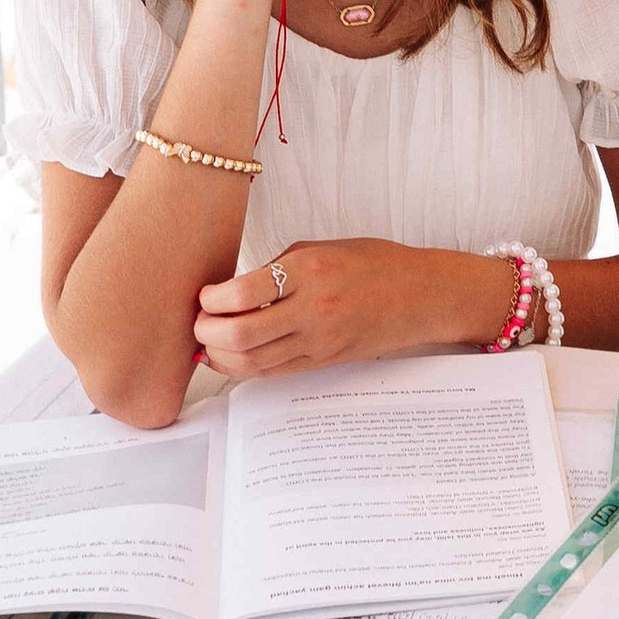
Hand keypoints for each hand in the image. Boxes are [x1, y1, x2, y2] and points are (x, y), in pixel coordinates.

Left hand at [194, 238, 505, 378]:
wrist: (420, 295)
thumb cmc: (374, 263)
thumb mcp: (323, 247)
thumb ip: (278, 266)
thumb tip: (233, 289)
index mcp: (311, 270)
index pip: (243, 293)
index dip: (211, 299)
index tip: (205, 294)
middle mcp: (313, 308)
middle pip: (241, 334)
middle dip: (206, 330)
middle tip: (197, 320)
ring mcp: (319, 340)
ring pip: (251, 361)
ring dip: (219, 354)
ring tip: (208, 340)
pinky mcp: (323, 361)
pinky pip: (271, 371)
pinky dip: (242, 367)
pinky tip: (229, 356)